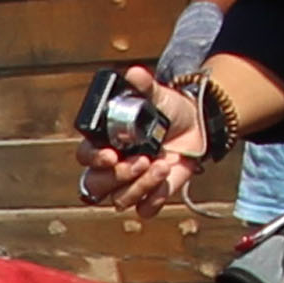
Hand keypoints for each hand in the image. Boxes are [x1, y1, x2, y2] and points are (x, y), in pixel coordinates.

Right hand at [80, 77, 210, 218]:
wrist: (198, 127)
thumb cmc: (170, 111)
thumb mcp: (159, 96)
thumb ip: (144, 86)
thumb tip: (134, 72)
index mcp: (105, 141)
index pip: (85, 157)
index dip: (93, 159)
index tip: (110, 154)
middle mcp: (112, 166)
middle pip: (96, 185)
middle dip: (118, 175)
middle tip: (142, 160)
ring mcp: (130, 184)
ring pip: (119, 199)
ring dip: (140, 185)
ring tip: (162, 164)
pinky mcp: (150, 197)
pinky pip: (144, 209)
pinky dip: (154, 199)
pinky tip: (166, 180)